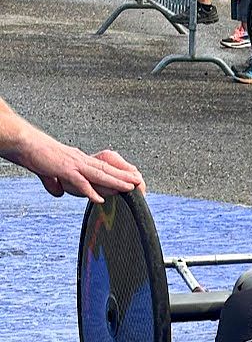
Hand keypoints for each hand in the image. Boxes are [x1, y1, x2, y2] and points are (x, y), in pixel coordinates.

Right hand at [21, 137, 145, 203]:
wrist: (23, 142)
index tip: (129, 178)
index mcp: (78, 160)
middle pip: (106, 170)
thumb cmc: (34, 153)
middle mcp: (79, 161)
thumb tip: (57, 192)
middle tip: (139, 181)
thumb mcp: (47, 170)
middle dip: (123, 176)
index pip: (101, 167)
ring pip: (99, 174)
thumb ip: (54, 182)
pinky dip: (90, 191)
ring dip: (115, 182)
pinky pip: (79, 182)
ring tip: (130, 187)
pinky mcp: (63, 170)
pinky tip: (99, 199)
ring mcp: (73, 165)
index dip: (116, 172)